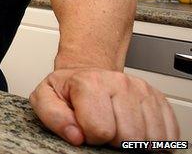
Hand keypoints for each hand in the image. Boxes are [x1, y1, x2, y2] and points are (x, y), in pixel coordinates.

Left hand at [30, 68, 179, 148]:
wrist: (87, 73)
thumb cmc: (68, 89)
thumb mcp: (46, 97)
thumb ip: (53, 117)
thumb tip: (75, 135)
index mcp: (90, 82)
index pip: (100, 130)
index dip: (90, 136)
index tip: (84, 127)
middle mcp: (120, 83)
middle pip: (128, 137)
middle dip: (113, 140)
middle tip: (102, 127)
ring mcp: (142, 90)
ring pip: (150, 138)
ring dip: (134, 141)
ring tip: (117, 127)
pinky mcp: (158, 99)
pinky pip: (168, 133)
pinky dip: (154, 140)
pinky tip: (136, 130)